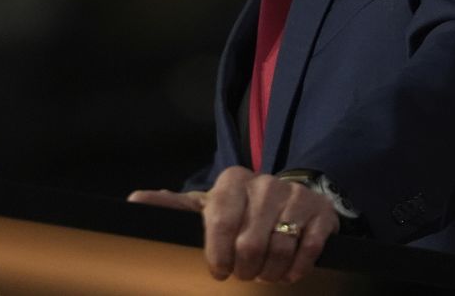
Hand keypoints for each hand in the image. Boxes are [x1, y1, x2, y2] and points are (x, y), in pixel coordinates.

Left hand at [129, 166, 338, 283]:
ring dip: (270, 272)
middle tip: (244, 273)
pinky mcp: (320, 212)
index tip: (219, 270)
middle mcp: (264, 183)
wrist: (288, 201)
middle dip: (246, 268)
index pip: (221, 221)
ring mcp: (294, 195)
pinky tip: (288, 272)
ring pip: (280, 248)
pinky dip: (296, 268)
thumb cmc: (238, 210)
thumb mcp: (205, 207)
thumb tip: (134, 201)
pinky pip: (308, 248)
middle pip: (251, 242)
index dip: (218, 254)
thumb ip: (172, 207)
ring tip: (264, 273)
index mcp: (232, 181)